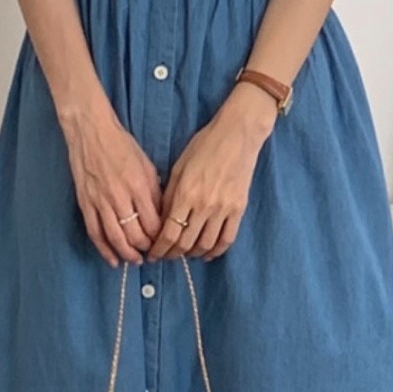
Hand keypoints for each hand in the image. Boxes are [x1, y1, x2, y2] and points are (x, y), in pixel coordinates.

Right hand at [61, 104, 162, 265]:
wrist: (90, 132)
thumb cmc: (122, 146)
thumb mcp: (147, 166)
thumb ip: (154, 192)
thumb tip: (161, 216)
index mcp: (138, 186)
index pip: (153, 223)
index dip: (160, 238)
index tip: (165, 243)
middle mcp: (119, 197)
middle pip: (135, 235)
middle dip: (146, 249)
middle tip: (153, 254)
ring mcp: (100, 202)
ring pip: (115, 238)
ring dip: (127, 254)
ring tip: (136, 261)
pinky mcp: (85, 204)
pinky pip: (95, 233)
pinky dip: (104, 249)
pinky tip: (112, 260)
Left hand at [147, 85, 276, 261]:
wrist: (238, 135)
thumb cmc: (205, 146)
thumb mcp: (179, 167)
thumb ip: (169, 196)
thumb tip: (162, 221)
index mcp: (185, 193)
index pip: (169, 233)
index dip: (159, 248)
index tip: (153, 254)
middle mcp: (204, 205)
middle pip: (185, 243)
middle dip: (172, 254)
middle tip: (166, 256)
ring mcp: (224, 209)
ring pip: (206, 245)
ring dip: (193, 254)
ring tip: (185, 253)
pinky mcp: (239, 209)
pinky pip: (227, 238)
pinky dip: (216, 251)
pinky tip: (207, 253)